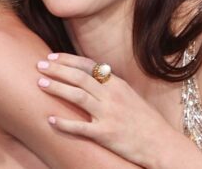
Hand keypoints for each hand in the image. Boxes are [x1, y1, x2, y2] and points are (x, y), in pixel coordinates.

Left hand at [36, 53, 180, 167]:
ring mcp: (109, 114)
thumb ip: (111, 85)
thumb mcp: (130, 95)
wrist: (162, 144)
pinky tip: (50, 118)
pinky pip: (80, 127)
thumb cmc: (146, 120)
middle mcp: (112, 96)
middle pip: (79, 77)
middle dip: (57, 70)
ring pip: (77, 96)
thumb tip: (93, 74)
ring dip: (56, 88)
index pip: (88, 66)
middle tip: (38, 65)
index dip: (68, 60)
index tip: (51, 57)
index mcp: (117, 84)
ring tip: (40, 83)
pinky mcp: (106, 134)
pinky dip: (64, 122)